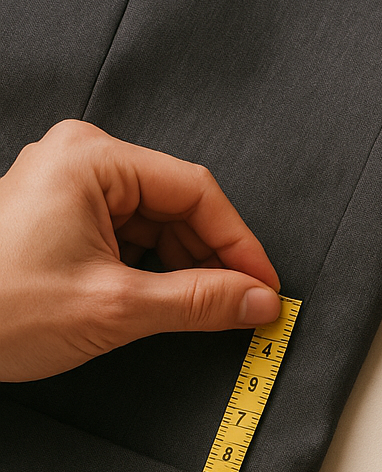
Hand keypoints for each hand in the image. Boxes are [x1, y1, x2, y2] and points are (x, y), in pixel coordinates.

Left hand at [0, 119, 281, 381]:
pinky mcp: (61, 219)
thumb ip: (199, 301)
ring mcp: (69, 188)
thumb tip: (259, 301)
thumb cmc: (2, 309)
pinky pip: (128, 238)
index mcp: (92, 159)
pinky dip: (154, 272)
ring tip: (206, 313)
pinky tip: (169, 305)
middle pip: (177, 206)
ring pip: (156, 225)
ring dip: (184, 269)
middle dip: (213, 259)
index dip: (239, 243)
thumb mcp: (116, 308)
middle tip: (244, 308)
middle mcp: (81, 161)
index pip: (195, 191)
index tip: (266, 288)